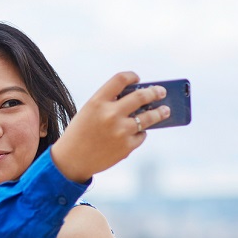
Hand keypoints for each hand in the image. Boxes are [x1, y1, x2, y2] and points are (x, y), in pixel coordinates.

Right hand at [50, 72, 169, 182]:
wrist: (71, 160)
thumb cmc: (80, 134)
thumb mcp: (88, 113)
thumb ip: (108, 104)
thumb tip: (139, 100)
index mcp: (97, 101)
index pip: (120, 79)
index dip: (132, 76)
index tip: (137, 79)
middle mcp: (110, 114)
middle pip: (141, 96)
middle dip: (155, 92)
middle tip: (161, 92)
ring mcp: (121, 131)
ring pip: (149, 116)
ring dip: (160, 112)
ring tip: (166, 110)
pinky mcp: (127, 146)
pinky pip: (141, 135)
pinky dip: (140, 133)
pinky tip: (138, 132)